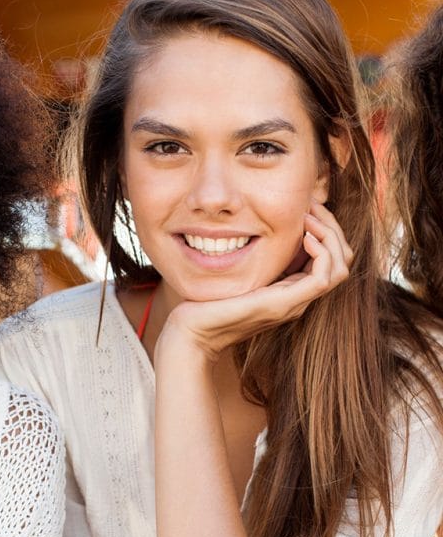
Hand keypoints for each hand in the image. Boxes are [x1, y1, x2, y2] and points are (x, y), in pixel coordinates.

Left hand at [156, 202, 352, 363]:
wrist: (192, 331)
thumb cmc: (206, 301)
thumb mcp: (237, 269)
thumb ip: (252, 255)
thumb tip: (256, 225)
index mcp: (290, 289)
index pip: (331, 257)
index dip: (325, 228)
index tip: (306, 206)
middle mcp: (298, 296)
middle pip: (343, 259)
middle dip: (332, 226)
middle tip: (311, 205)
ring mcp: (294, 302)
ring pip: (341, 267)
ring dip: (330, 235)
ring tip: (308, 218)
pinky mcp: (284, 303)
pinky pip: (323, 277)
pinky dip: (322, 252)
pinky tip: (304, 237)